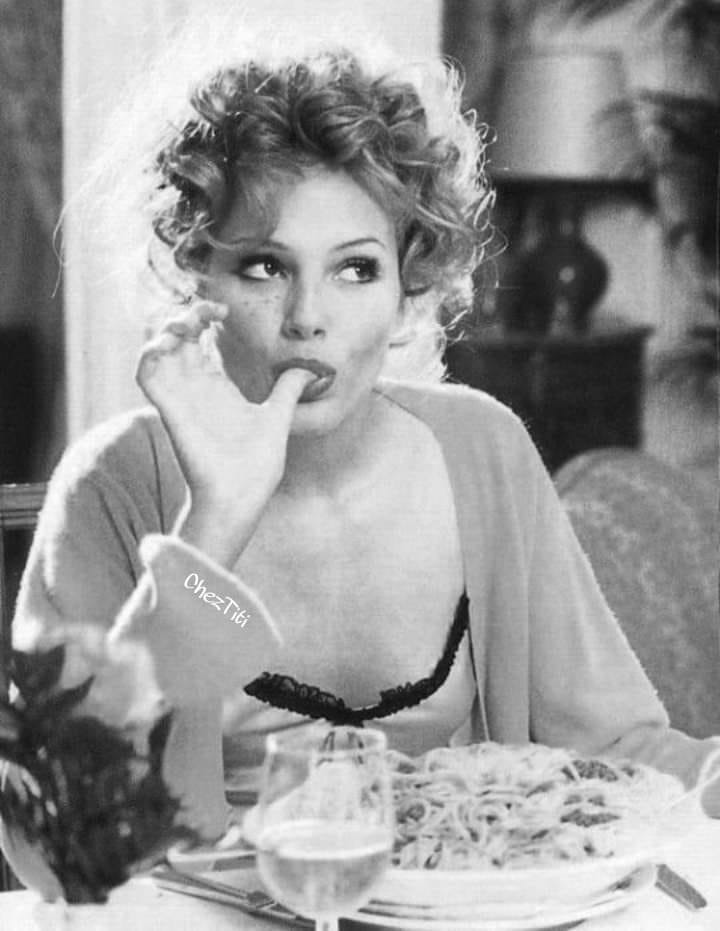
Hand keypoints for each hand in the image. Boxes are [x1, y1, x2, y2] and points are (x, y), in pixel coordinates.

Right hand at [136, 302, 313, 562]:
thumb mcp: (278, 417)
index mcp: (216, 388)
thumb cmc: (255, 467)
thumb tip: (313, 371)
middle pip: (174, 339)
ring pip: (154, 350)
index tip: (222, 309)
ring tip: (189, 324)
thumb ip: (288, 390)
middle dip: (184, 316)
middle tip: (207, 311)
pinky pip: (146, 374)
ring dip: (164, 330)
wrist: (242, 498)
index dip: (202, 317)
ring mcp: (181, 399)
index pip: (197, 342)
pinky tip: (172, 344)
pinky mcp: (170, 410)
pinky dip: (150, 353)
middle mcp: (194, 390)